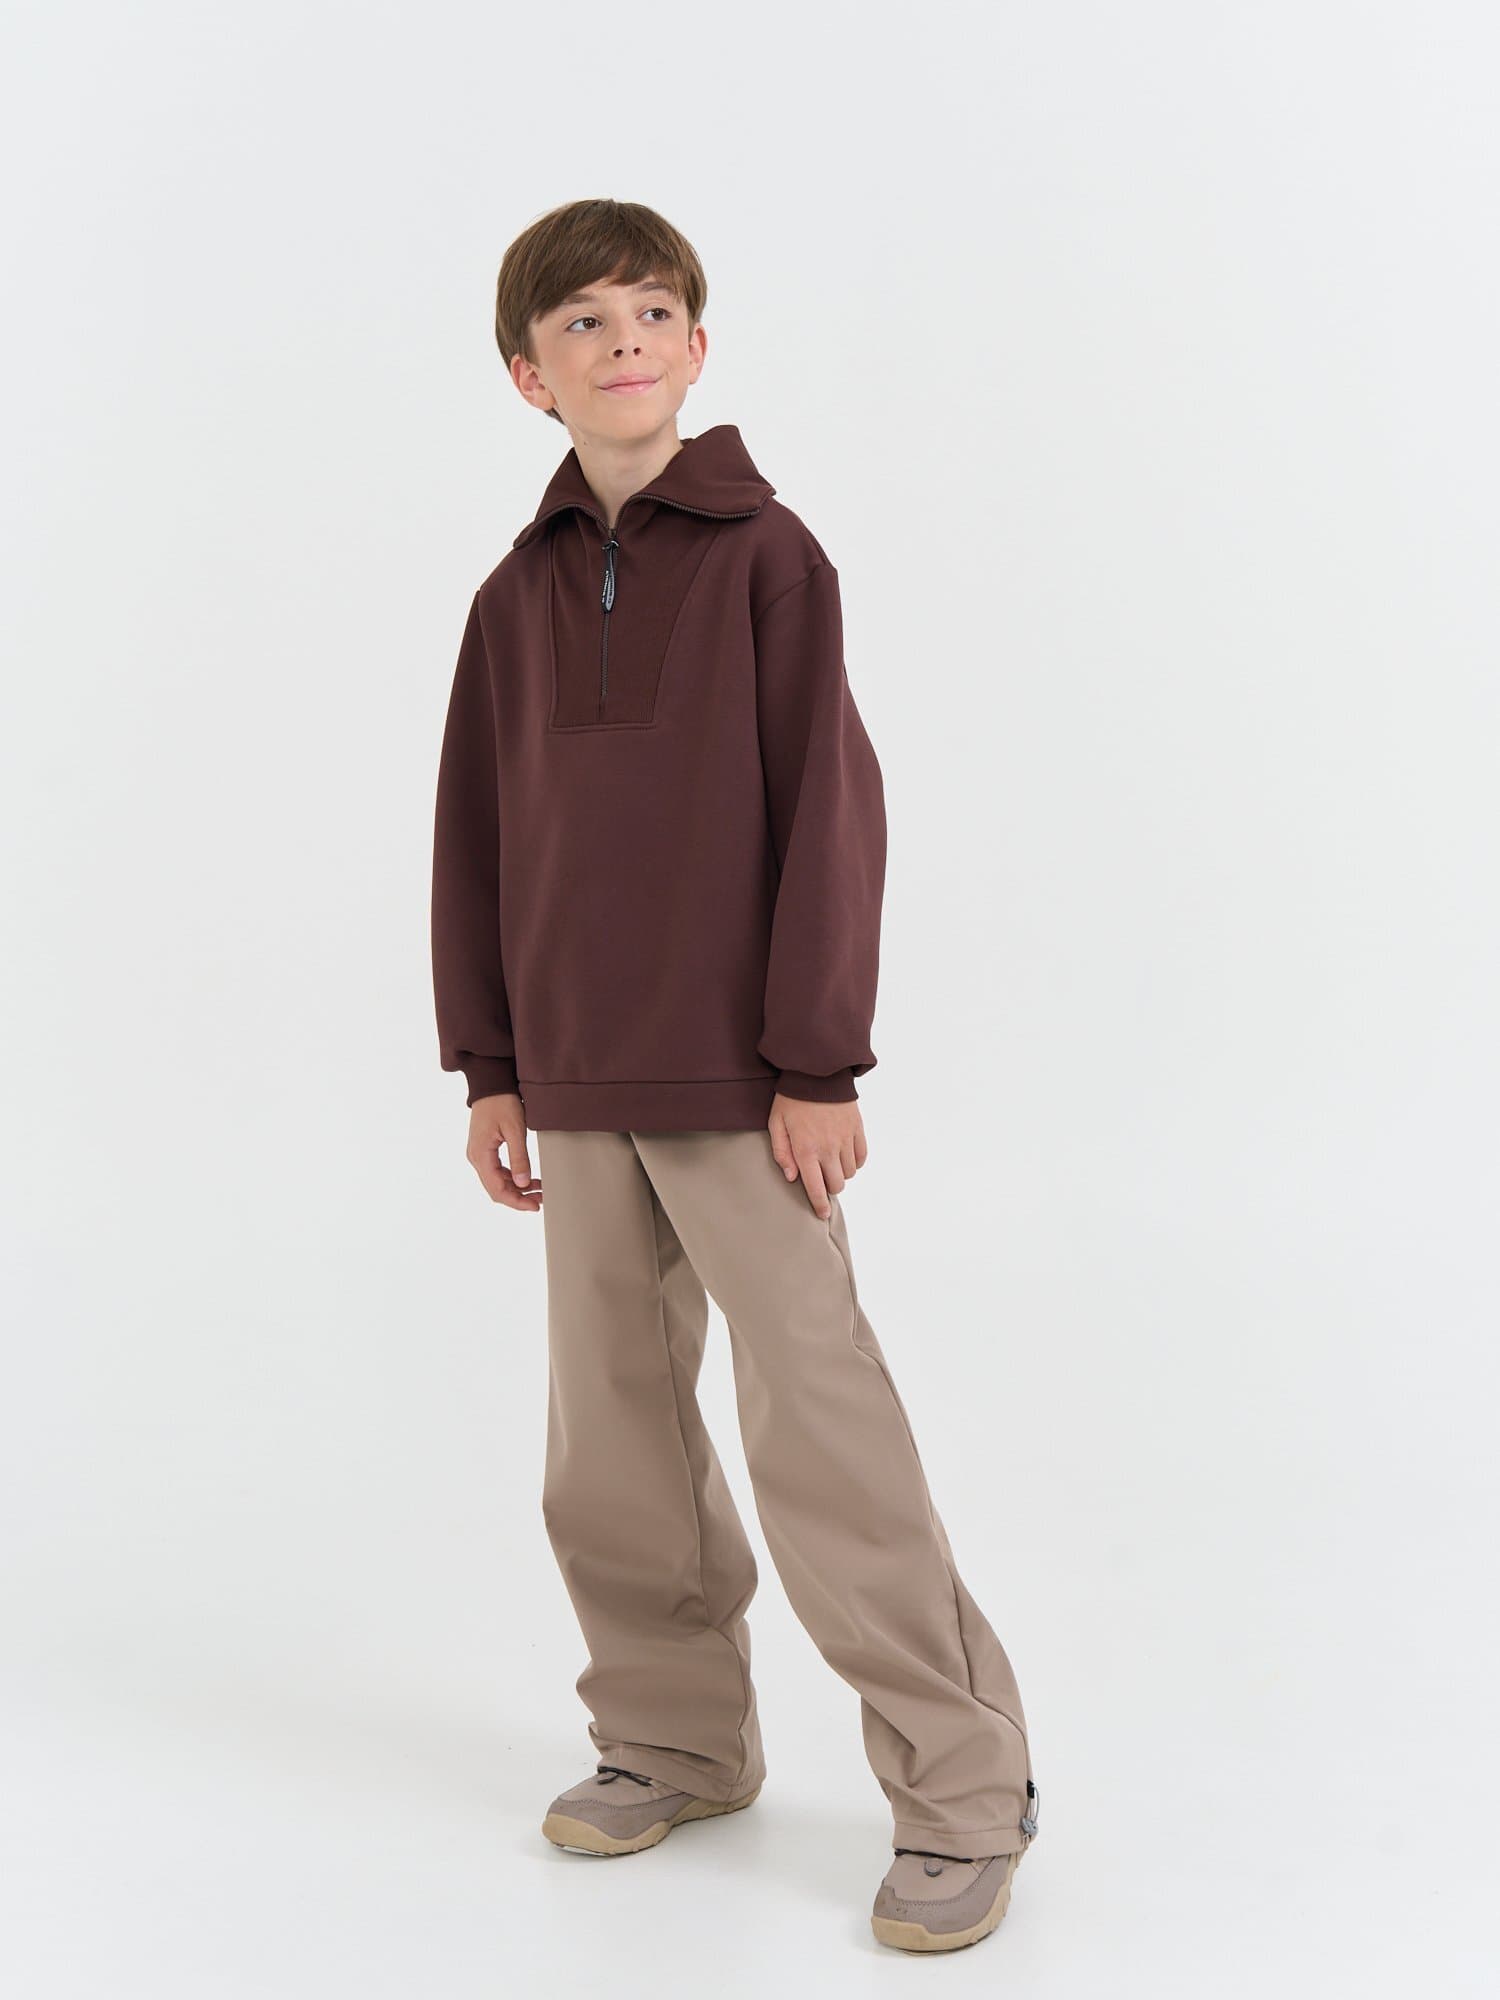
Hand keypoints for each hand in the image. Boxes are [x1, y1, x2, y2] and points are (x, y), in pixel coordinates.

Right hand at [467, 1092, 542, 1210]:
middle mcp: (476, 1158)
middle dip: (519, 1197)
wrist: (492, 1084)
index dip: (516, 1201)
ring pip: (497, 1182)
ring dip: (517, 1188)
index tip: (535, 1206)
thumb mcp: (515, 1130)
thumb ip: (519, 1158)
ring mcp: (479, 1154)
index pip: (497, 1189)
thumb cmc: (502, 1102)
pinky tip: (528, 1178)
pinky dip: (513, 1177)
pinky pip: (497, 1171)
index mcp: (481, 1155)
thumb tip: (523, 1183)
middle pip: (496, 1189)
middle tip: (541, 1200)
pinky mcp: (485, 1150)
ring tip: (539, 1189)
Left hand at [768, 1093, 866, 1218]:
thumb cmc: (791, 1098)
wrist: (817, 1071)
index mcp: (806, 1149)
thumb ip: (781, 1152)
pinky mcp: (857, 1128)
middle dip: (829, 1187)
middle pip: (837, 1184)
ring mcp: (845, 1138)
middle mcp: (828, 1148)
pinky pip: (862, 1156)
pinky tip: (845, 1155)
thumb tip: (792, 1177)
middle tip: (821, 1178)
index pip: (816, 1187)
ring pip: (850, 1172)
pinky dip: (855, 1161)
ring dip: (841, 1173)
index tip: (822, 1214)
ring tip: (831, 1163)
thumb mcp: (776, 1124)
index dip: (819, 1205)